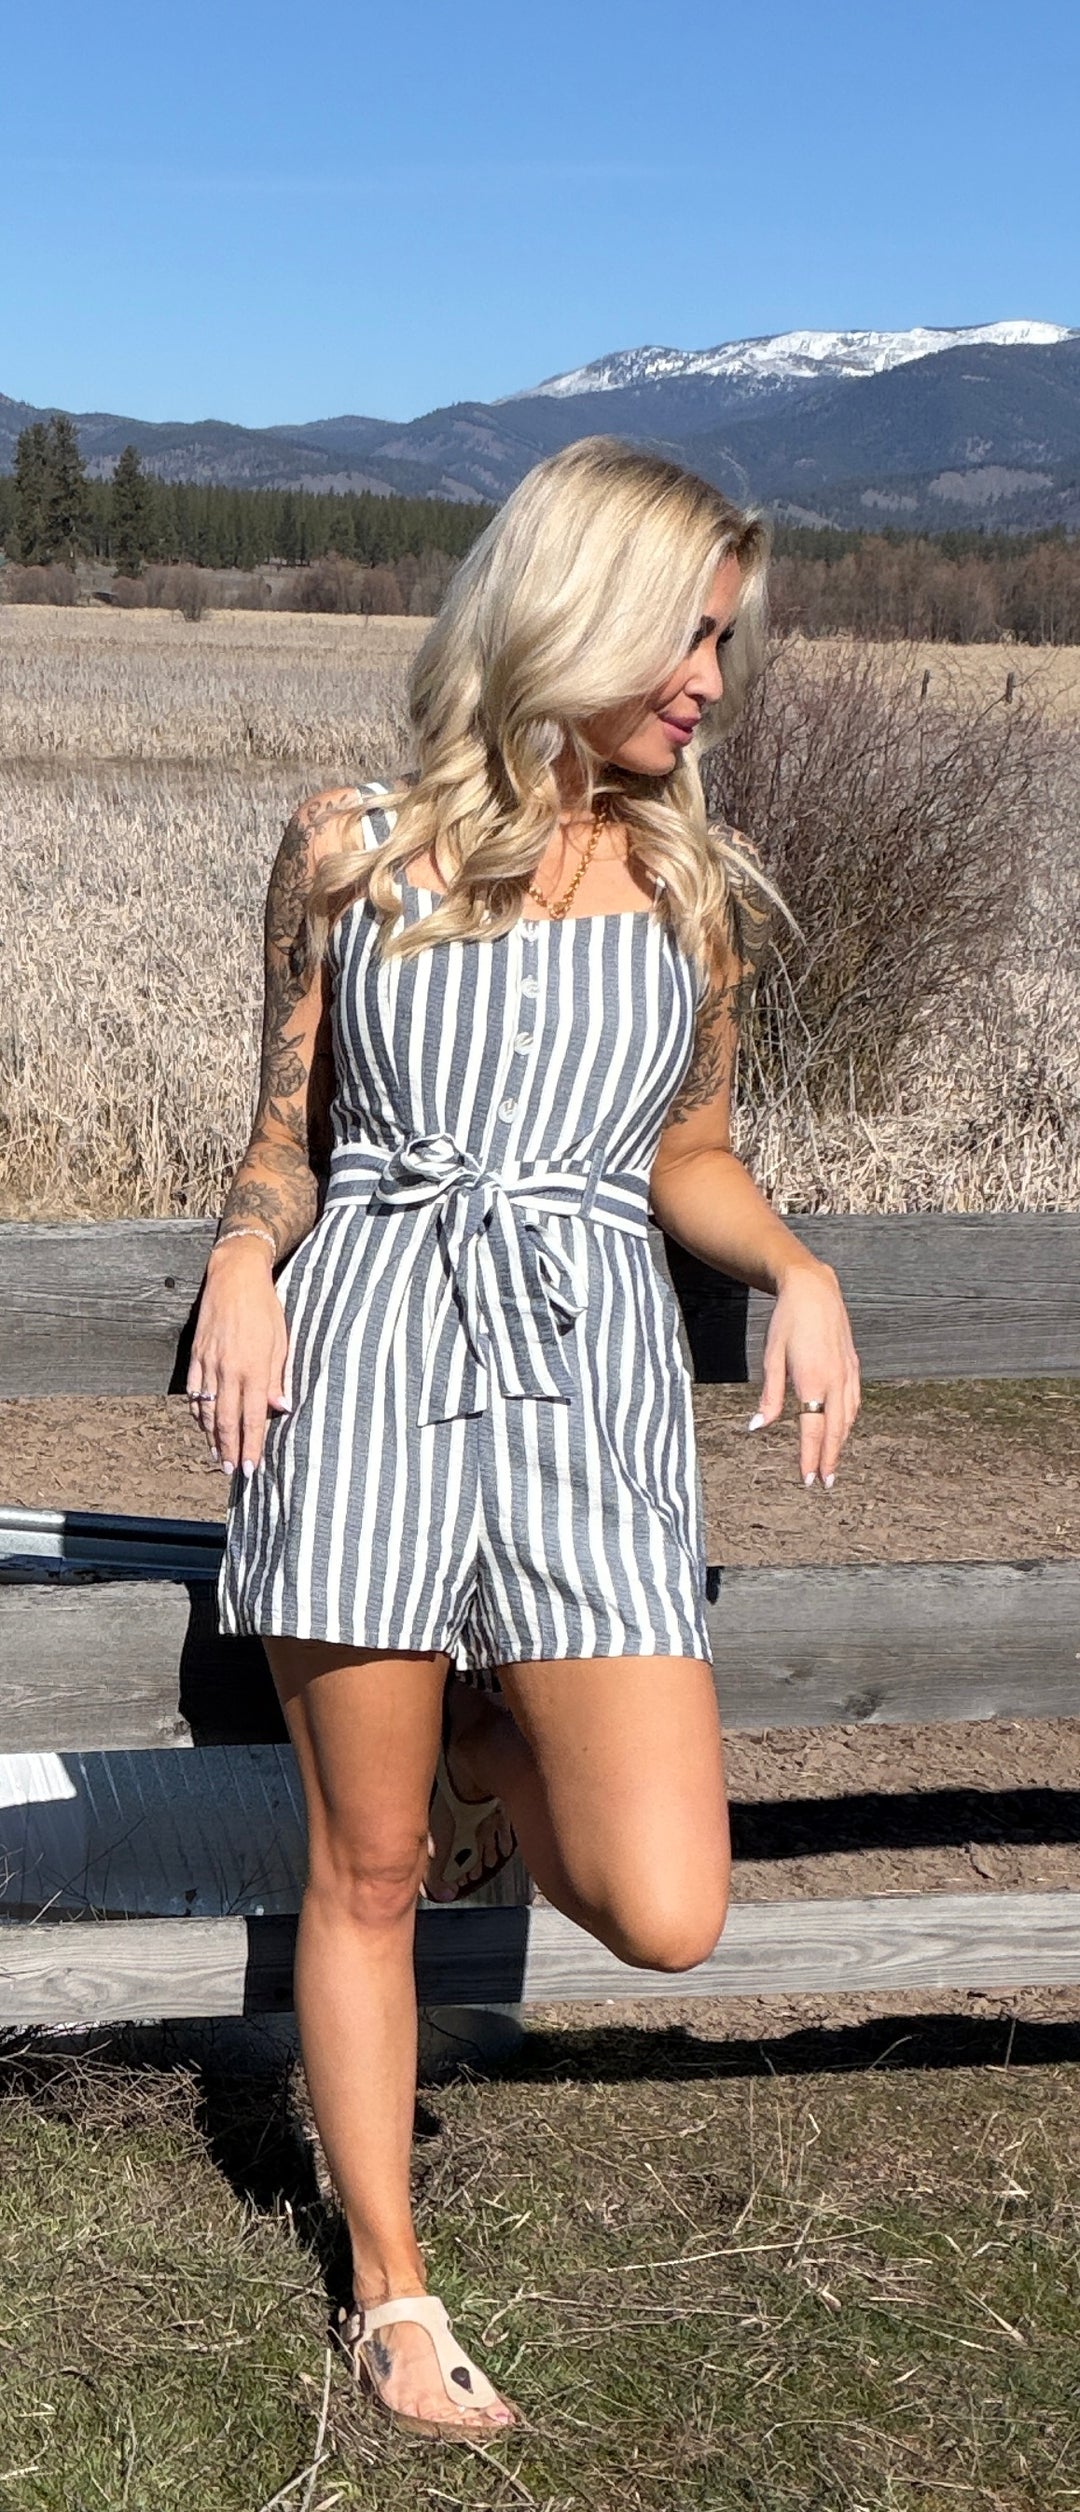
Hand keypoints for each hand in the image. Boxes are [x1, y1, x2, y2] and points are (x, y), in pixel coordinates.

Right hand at [187, 1238, 290, 1477]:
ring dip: (211, 1436)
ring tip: (216, 1456)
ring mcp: (208, 1363)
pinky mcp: (196, 1355)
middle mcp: (228, 1370)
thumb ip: (277, 1378)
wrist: (233, 1277)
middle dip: (228, 1449)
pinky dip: (197, 1412)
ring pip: (207, 1410)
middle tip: (230, 1471)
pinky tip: (203, 1424)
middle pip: (226, 1421)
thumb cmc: (264, 1308)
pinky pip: (194, 1391)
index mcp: (252, 1368)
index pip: (251, 1418)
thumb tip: (279, 1409)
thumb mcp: (280, 1341)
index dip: (250, 1446)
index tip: (250, 1468)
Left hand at [750, 1258, 860, 1486]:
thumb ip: (770, 1395)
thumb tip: (758, 1426)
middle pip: (835, 1430)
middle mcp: (835, 1380)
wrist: (815, 1289)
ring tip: (832, 1462)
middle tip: (824, 1483)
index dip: (811, 1456)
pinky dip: (848, 1420)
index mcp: (812, 1380)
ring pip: (847, 1417)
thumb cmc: (787, 1321)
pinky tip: (842, 1428)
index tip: (808, 1478)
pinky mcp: (852, 1365)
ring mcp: (848, 1373)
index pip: (812, 1430)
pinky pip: (853, 1400)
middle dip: (830, 1459)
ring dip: (841, 1442)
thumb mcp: (771, 1357)